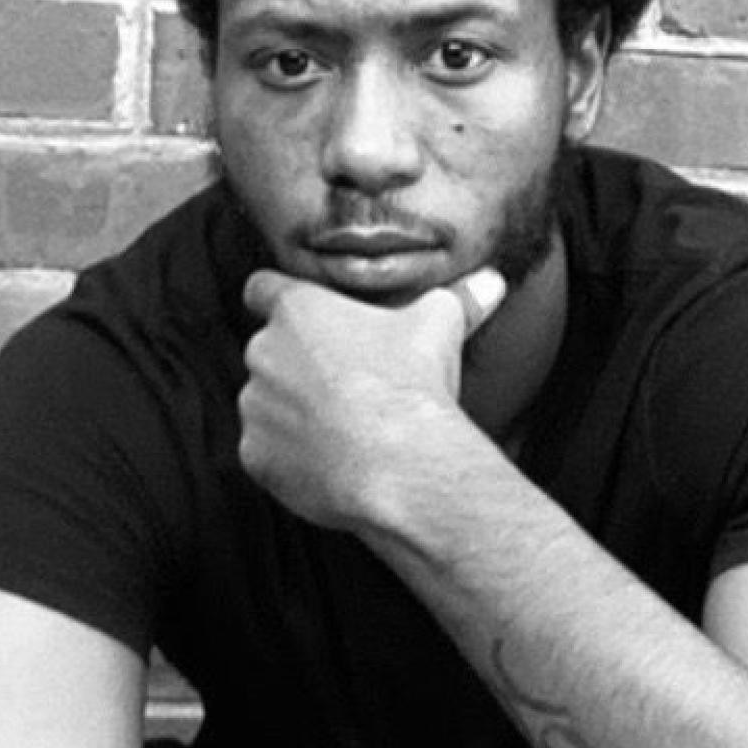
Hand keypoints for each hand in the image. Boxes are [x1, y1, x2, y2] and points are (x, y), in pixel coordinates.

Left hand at [237, 265, 507, 535]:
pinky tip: (328, 462)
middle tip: (341, 387)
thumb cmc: (413, 387)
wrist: (401, 465)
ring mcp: (254, 408)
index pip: (262, 289)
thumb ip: (460, 299)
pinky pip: (265, 453)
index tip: (299, 320)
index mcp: (296, 309)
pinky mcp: (255, 456)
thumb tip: (493, 282)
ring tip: (339, 430)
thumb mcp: (441, 326)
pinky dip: (288, 458)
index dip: (280, 301)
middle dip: (296, 367)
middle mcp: (264, 353)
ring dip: (290, 414)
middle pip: (268, 352)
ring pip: (265, 405)